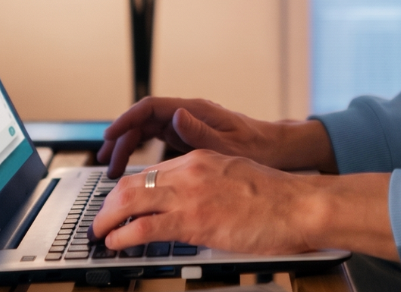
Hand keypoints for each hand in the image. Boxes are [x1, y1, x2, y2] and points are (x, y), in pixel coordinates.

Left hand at [92, 150, 396, 259]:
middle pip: (133, 182)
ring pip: (131, 201)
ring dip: (108, 220)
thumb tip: (193, 200)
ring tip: (101, 234)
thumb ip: (209, 182)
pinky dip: (123, 236)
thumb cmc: (278, 197)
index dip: (130, 189)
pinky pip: (144, 227)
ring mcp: (190, 194)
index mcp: (202, 157)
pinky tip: (117, 244)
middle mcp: (190, 170)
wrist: (299, 205)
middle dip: (110, 203)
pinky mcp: (193, 220)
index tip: (121, 202)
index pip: (153, 171)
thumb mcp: (236, 176)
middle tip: (101, 220)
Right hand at [96, 96, 335, 177]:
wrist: (277, 150)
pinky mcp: (189, 139)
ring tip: (113, 170)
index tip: (110, 135)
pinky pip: (157, 142)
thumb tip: (176, 115)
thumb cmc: (257, 147)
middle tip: (106, 162)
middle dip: (122, 138)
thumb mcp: (230, 145)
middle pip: (144, 121)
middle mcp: (189, 115)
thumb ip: (201, 132)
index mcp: (197, 111)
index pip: (152, 107)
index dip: (127, 119)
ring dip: (129, 148)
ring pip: (148, 132)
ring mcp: (188, 126)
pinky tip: (134, 173)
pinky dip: (142, 155)